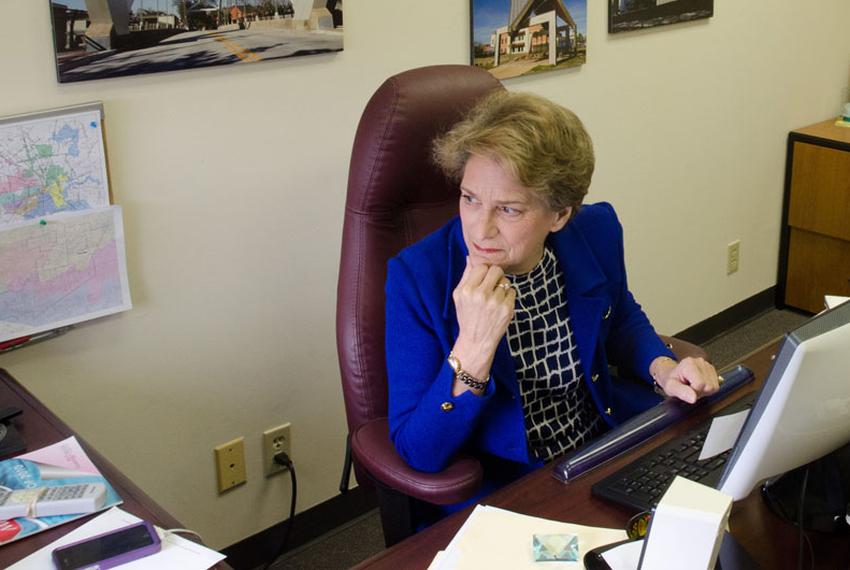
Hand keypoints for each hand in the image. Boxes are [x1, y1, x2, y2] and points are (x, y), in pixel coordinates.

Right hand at [451, 257, 515, 381]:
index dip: (484, 272)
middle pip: (496, 270)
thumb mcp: (459, 296)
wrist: (476, 340)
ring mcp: (495, 302)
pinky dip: (508, 297)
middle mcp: (481, 295)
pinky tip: (500, 305)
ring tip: (494, 299)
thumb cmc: (467, 316)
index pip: (482, 266)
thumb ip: (466, 275)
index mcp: (467, 290)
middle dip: (495, 276)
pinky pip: (512, 292)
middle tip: (492, 286)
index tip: (483, 279)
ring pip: (506, 281)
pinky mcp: (507, 309)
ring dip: (502, 287)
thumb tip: (471, 256)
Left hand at [651, 356, 719, 403]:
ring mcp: (707, 365)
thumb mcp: (671, 388)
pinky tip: (699, 385)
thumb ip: (681, 392)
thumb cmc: (671, 380)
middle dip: (700, 392)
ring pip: (714, 386)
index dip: (694, 392)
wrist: (672, 374)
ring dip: (704, 390)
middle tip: (689, 388)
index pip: (700, 385)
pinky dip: (708, 388)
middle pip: (709, 386)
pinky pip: (716, 385)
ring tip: (694, 386)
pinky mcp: (712, 369)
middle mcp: (700, 362)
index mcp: (689, 364)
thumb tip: (693, 398)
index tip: (686, 389)